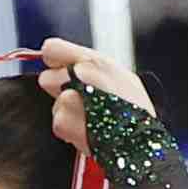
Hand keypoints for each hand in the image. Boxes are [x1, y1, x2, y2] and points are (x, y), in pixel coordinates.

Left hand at [35, 38, 155, 159]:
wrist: (140, 139)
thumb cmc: (134, 109)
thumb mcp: (119, 75)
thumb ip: (90, 65)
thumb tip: (63, 61)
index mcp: (94, 60)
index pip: (51, 49)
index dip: (53, 60)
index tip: (58, 68)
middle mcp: (80, 75)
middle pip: (47, 78)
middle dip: (60, 90)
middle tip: (83, 100)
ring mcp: (70, 97)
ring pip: (54, 103)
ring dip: (67, 113)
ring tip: (90, 118)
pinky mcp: (62, 121)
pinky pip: (57, 122)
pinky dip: (69, 130)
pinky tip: (88, 129)